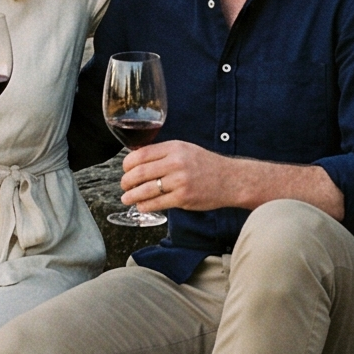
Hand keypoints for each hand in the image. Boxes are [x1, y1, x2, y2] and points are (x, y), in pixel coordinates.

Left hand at [121, 138, 235, 211]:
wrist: (231, 179)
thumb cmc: (206, 165)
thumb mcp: (185, 149)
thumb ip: (163, 153)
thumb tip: (136, 159)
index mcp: (174, 148)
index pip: (141, 154)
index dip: (127, 164)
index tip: (125, 170)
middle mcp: (176, 163)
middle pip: (139, 172)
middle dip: (126, 181)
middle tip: (123, 186)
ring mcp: (180, 181)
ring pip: (145, 190)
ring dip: (131, 196)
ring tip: (127, 198)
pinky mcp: (183, 198)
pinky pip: (157, 203)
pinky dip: (145, 206)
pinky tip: (142, 205)